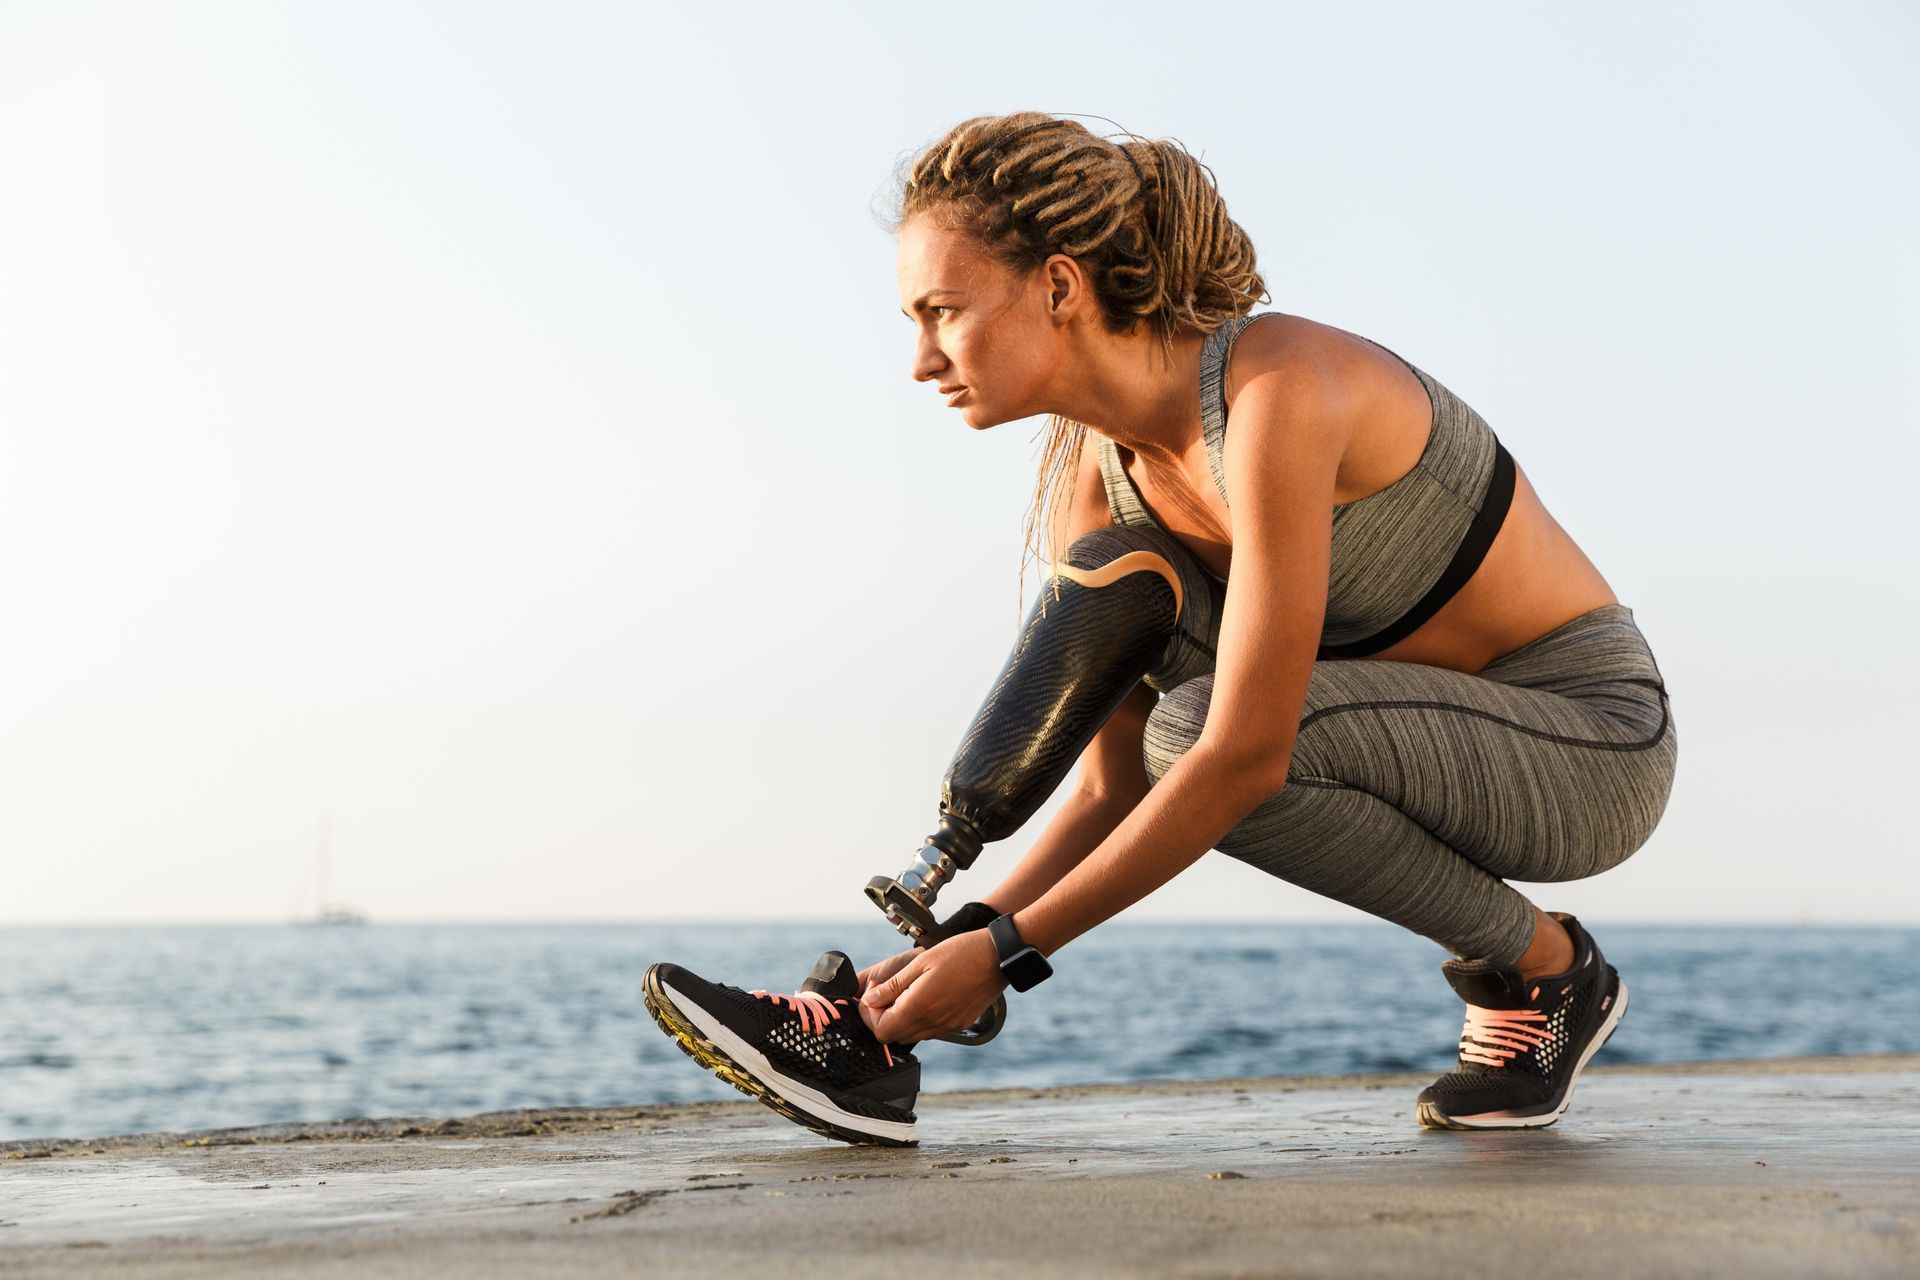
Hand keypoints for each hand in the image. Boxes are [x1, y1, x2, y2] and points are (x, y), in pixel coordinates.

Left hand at [858, 928, 1006, 1043]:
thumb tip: (870, 1000)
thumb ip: (892, 986)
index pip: (881, 1031)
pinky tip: (924, 996)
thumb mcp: (920, 963)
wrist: (997, 957)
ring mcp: (947, 1026)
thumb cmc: (960, 953)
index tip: (873, 995)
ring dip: (900, 1019)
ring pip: (911, 1035)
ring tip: (905, 993)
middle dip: (882, 1017)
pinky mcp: (958, 1024)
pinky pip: (930, 1030)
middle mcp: (933, 1023)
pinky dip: (919, 1019)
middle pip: (894, 1036)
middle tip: (884, 993)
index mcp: (919, 1007)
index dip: (870, 1015)